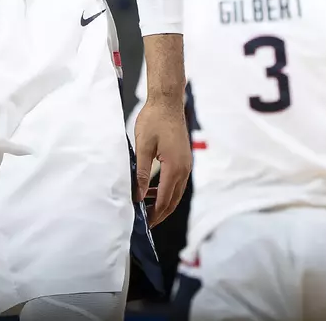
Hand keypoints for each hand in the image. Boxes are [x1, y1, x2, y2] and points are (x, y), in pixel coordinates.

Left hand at [133, 96, 191, 227]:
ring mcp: (186, 164)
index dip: (155, 214)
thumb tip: (139, 196)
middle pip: (174, 200)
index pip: (165, 200)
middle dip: (160, 213)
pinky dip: (167, 190)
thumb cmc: (153, 120)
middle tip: (146, 222)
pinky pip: (177, 181)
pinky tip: (153, 189)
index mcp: (174, 168)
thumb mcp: (143, 147)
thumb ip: (142, 173)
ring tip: (147, 208)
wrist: (167, 102)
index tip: (144, 224)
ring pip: (177, 192)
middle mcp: (184, 169)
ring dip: (164, 202)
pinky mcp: (184, 159)